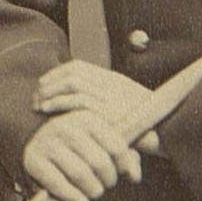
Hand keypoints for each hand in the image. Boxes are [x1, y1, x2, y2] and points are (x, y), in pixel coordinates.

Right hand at [22, 110, 143, 200]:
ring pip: (80, 174)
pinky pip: (58, 184)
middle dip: (108, 180)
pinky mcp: (33, 160)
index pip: (116, 146)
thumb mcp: (102, 142)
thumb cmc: (80, 147)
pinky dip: (73, 197)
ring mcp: (47, 142)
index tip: (128, 176)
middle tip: (106, 185)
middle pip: (99, 162)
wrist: (38, 145)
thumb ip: (126, 154)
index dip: (126, 166)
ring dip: (93, 190)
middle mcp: (66, 126)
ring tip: (95, 192)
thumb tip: (135, 176)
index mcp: (87, 118)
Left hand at [35, 60, 159, 155]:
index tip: (44, 84)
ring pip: (72, 84)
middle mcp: (111, 84)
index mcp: (113, 80)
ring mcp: (110, 96)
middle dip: (50, 82)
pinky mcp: (107, 111)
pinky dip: (57, 103)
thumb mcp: (126, 107)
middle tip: (36, 95)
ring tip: (38, 103)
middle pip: (72, 73)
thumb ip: (106, 102)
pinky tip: (46, 110)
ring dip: (50, 92)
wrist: (164, 133)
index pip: (79, 67)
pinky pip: (76, 100)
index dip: (57, 74)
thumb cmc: (144, 127)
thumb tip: (80, 103)